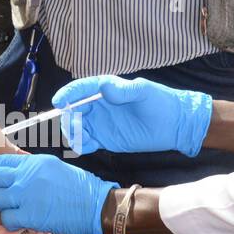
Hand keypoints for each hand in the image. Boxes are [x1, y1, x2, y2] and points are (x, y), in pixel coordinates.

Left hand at [0, 154, 118, 233]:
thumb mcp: (53, 167)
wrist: (94, 205)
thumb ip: (31, 168)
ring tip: (20, 208)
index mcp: (33, 162)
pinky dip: (11, 221)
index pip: (0, 159)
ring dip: (5, 206)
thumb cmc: (78, 187)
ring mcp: (26, 196)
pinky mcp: (30, 216)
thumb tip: (15, 171)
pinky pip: (7, 219)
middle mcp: (26, 177)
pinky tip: (23, 220)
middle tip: (12, 196)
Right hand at [53, 75, 212, 156]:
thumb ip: (124, 90)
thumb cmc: (161, 102)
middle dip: (68, 117)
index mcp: (106, 89)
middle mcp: (99, 105)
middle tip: (75, 126)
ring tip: (82, 139)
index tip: (59, 101)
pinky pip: (86, 142)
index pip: (81, 89)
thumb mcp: (144, 92)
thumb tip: (104, 86)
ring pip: (77, 126)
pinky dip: (81, 144)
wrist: (174, 125)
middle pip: (74, 109)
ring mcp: (100, 123)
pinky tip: (87, 147)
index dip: (68, 94)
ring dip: (73, 132)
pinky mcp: (104, 139)